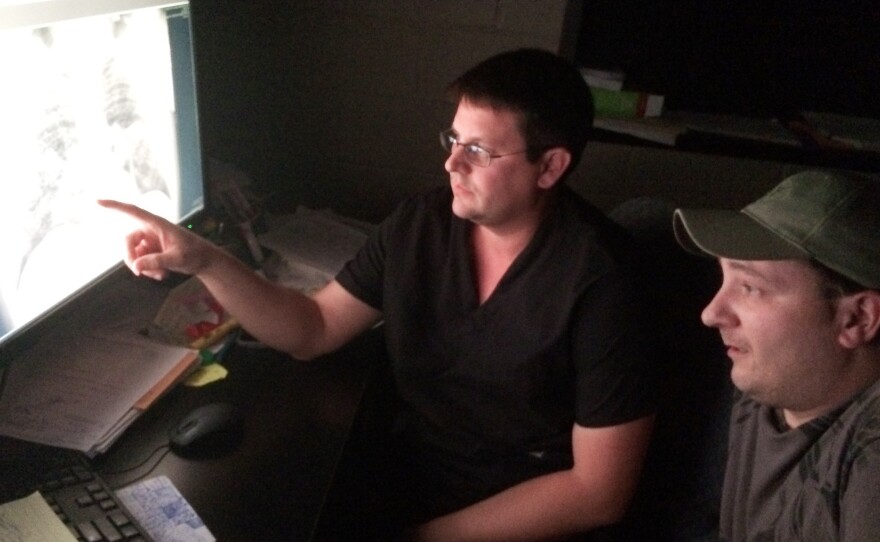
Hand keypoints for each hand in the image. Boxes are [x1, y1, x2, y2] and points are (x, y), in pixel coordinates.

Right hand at [98, 199, 213, 280]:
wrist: (205, 262)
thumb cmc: (195, 254)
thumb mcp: (177, 258)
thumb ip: (157, 261)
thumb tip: (135, 266)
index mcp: (157, 224)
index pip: (133, 212)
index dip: (115, 206)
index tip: (98, 201)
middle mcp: (151, 230)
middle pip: (128, 241)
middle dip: (131, 258)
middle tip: (138, 273)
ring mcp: (151, 241)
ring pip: (134, 254)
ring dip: (143, 267)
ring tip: (160, 275)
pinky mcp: (152, 251)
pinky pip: (141, 261)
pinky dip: (148, 269)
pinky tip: (161, 275)